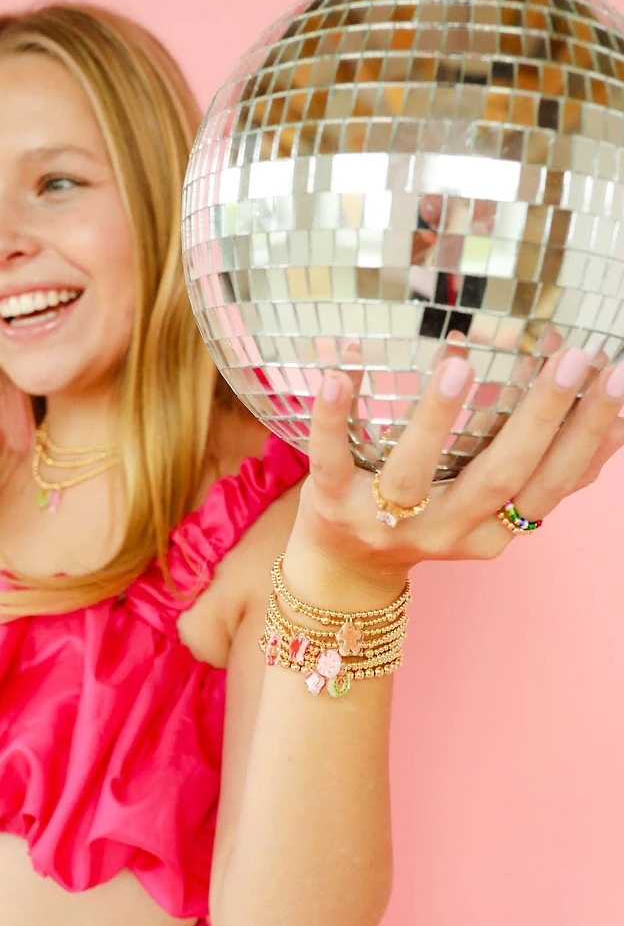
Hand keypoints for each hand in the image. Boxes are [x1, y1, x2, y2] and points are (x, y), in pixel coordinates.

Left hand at [290, 333, 623, 591]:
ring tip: (462, 360)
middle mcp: (445, 532)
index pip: (551, 486)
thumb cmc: (426, 519)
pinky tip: (340, 372)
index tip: (616, 380)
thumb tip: (617, 421)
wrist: (342, 570)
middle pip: (499, 477)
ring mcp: (385, 523)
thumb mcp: (487, 507)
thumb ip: (538, 471)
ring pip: (414, 473)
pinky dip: (333, 418)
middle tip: (571, 355)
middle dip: (540, 417)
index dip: (587, 438)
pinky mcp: (331, 506)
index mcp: (491, 531)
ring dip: (438, 416)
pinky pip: (330, 461)